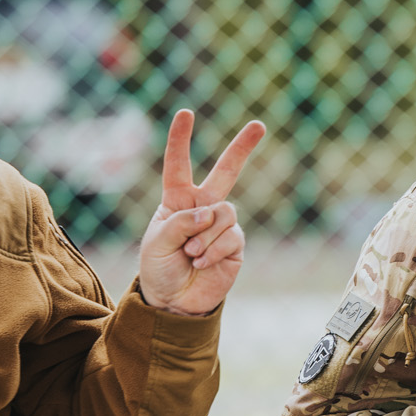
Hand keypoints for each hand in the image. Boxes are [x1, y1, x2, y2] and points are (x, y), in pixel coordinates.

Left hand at [137, 110, 266, 316]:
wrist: (175, 302)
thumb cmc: (159, 270)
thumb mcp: (156, 244)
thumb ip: (180, 223)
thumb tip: (210, 213)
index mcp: (177, 201)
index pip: (178, 166)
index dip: (181, 140)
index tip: (186, 113)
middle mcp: (202, 208)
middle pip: (226, 172)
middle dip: (242, 148)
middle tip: (259, 125)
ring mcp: (221, 225)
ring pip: (224, 212)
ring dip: (205, 235)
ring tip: (191, 255)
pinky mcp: (235, 244)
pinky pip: (231, 236)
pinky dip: (214, 250)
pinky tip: (202, 263)